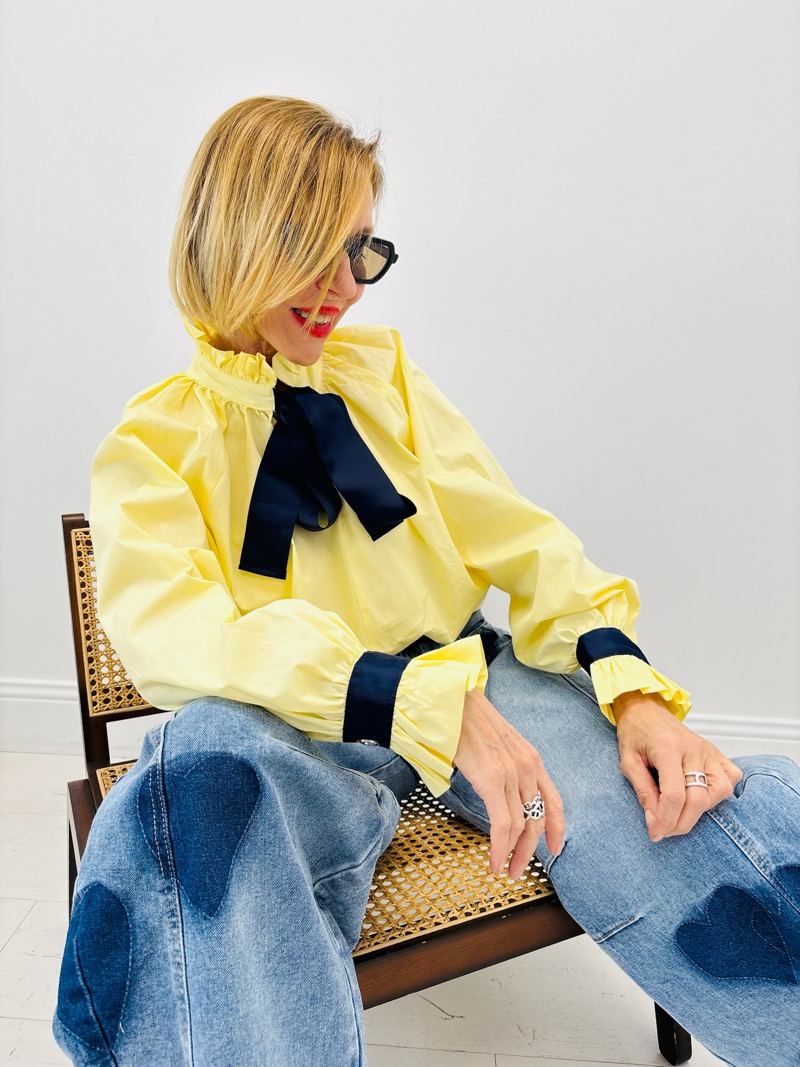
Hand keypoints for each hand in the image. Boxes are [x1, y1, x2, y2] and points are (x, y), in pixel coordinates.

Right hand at [454, 688, 564, 877]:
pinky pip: (502, 824)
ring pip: (520, 826)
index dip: (557, 828)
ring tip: (503, 869)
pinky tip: (493, 859)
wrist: (451, 701)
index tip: (555, 848)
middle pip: (537, 819)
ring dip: (513, 854)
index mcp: (531, 757)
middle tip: (519, 869)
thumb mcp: (498, 742)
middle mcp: (527, 766)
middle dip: (530, 850)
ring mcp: (511, 773)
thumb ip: (506, 765)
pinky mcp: (491, 780)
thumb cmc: (468, 719)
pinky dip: (499, 847)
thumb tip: (500, 791)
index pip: (554, 800)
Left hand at [614, 691, 742, 840]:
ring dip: (701, 810)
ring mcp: (708, 750)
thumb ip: (643, 791)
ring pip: (720, 791)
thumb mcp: (628, 761)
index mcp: (667, 748)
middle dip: (680, 822)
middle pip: (698, 798)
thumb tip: (656, 820)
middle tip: (663, 829)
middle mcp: (693, 748)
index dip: (665, 820)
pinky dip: (720, 792)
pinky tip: (700, 795)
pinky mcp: (716, 752)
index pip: (675, 795)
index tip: (655, 832)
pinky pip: (731, 777)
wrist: (646, 709)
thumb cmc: (636, 732)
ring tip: (680, 812)